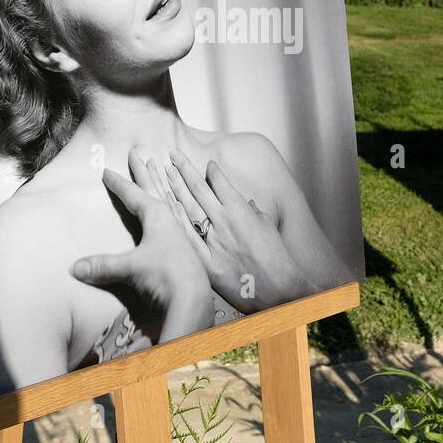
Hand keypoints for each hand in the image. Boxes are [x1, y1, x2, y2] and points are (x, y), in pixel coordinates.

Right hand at [71, 148, 212, 340]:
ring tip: (157, 169)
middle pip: (153, 189)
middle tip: (138, 154)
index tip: (107, 171)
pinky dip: (171, 206)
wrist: (195, 299)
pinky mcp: (186, 247)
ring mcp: (180, 232)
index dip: (119, 184)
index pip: (133, 194)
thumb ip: (103, 265)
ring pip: (167, 200)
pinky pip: (175, 217)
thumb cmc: (165, 275)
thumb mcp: (131, 267)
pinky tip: (171, 209)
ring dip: (160, 185)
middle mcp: (170, 219)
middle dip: (143, 172)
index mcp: (157, 216)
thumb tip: (74, 268)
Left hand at [164, 147, 315, 313]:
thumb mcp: (268, 227)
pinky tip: (164, 207)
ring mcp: (212, 240)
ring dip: (174, 188)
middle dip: (184, 169)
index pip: (220, 183)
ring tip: (164, 171)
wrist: (278, 289)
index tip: (206, 164)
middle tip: (172, 153)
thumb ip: (254, 212)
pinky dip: (175, 221)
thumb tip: (247, 204)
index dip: (211, 171)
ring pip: (187, 208)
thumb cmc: (277, 258)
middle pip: (198, 189)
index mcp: (240, 210)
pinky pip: (186, 237)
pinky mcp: (205, 260)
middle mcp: (223, 221)